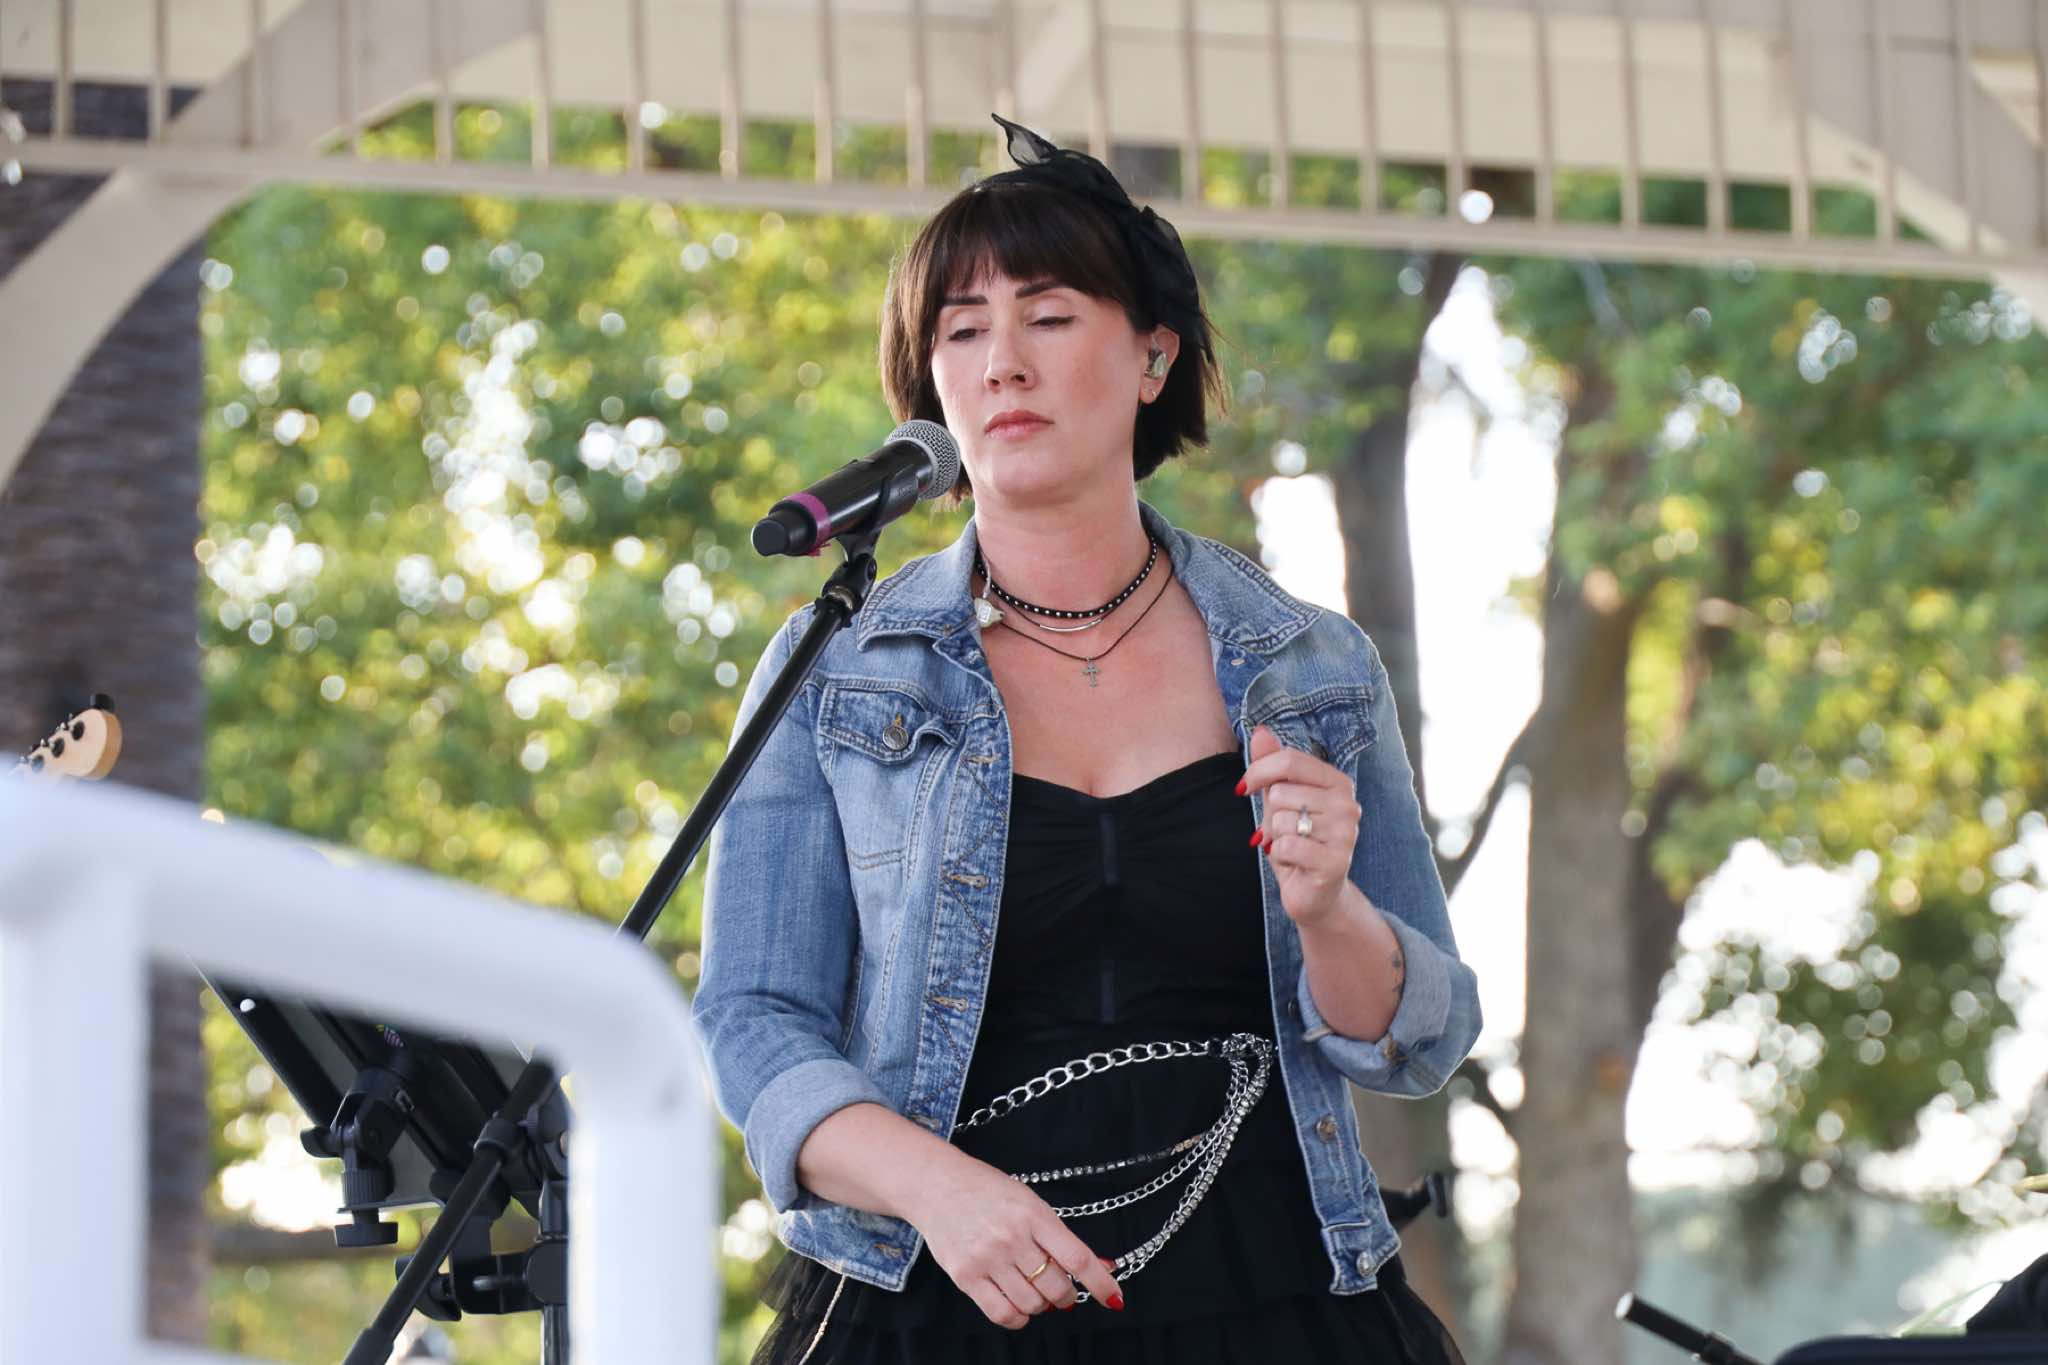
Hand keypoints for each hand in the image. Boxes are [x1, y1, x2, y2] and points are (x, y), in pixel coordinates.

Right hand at [903, 1149, 1124, 1327]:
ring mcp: (988, 1258)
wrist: (937, 1186)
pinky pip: (1003, 1313)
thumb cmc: (987, 1191)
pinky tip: (1019, 1306)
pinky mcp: (966, 1277)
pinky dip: (1019, 1318)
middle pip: (1056, 1287)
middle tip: (1062, 1290)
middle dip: (1067, 1295)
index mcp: (1034, 1214)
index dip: (1100, 1284)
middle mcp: (1012, 1237)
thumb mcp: (1029, 1202)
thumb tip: (1102, 1266)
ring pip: (1033, 1304)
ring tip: (1035, 1291)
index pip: (1077, 1258)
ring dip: (1042, 1305)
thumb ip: (1061, 1237)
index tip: (1113, 1299)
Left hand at [1241, 724, 1361, 926]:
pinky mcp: (1336, 862)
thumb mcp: (1280, 799)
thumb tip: (1260, 731)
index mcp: (1337, 782)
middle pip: (1282, 792)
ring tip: (1292, 847)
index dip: (1258, 771)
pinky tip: (1294, 863)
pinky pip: (1286, 846)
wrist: (1316, 893)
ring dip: (1276, 837)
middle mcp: (1348, 804)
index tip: (1243, 788)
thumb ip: (1272, 764)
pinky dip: (1280, 856)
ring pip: (1281, 819)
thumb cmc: (1297, 841)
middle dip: (1270, 814)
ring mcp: (1346, 833)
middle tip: (1284, 832)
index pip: (1289, 760)